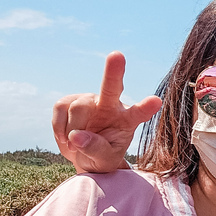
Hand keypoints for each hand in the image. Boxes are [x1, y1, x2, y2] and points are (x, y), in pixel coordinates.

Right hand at [52, 52, 161, 173]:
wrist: (84, 154)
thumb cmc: (102, 155)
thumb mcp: (104, 160)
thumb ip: (94, 149)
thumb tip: (76, 136)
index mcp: (128, 120)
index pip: (139, 112)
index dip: (146, 107)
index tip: (156, 101)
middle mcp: (111, 105)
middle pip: (112, 88)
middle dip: (113, 72)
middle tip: (117, 55)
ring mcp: (91, 100)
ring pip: (78, 107)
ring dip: (73, 129)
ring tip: (76, 145)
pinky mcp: (70, 100)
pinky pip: (61, 109)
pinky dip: (59, 128)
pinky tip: (66, 137)